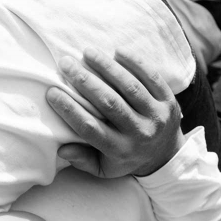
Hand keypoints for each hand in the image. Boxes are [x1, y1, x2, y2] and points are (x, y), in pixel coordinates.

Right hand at [46, 47, 184, 178]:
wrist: (166, 157)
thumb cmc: (126, 158)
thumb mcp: (103, 168)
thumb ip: (83, 160)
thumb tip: (62, 149)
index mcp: (120, 150)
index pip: (90, 128)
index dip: (69, 109)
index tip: (52, 92)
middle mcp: (139, 133)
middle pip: (109, 104)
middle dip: (85, 81)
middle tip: (66, 64)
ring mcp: (156, 116)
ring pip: (130, 87)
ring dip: (107, 67)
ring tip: (88, 53)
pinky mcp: (168, 101)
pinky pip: (152, 78)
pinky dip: (136, 63)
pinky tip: (118, 52)